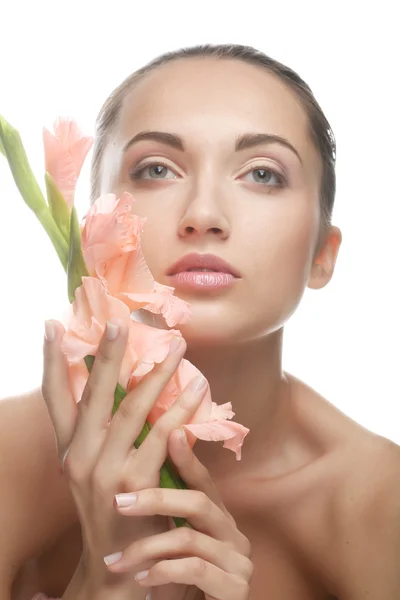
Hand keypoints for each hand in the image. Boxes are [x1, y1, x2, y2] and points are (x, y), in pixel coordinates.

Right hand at [41, 319, 208, 596]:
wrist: (119, 563)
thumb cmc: (115, 507)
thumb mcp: (96, 471)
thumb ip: (104, 434)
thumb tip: (121, 390)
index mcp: (70, 449)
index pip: (54, 398)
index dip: (50, 361)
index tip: (50, 326)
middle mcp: (81, 456)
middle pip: (95, 394)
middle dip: (109, 355)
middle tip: (121, 322)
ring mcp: (106, 469)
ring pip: (133, 408)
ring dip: (157, 374)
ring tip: (177, 347)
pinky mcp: (135, 482)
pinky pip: (163, 434)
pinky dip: (181, 408)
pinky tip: (197, 389)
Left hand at [104, 427, 252, 599]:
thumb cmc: (184, 582)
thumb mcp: (176, 543)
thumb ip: (169, 513)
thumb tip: (138, 472)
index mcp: (219, 517)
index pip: (203, 480)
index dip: (186, 457)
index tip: (168, 433)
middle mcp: (232, 532)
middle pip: (198, 501)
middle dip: (155, 499)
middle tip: (118, 502)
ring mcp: (237, 560)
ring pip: (190, 538)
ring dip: (147, 548)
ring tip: (117, 560)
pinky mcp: (235, 587)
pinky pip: (195, 569)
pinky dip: (163, 572)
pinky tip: (142, 579)